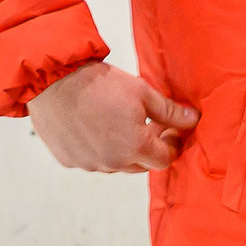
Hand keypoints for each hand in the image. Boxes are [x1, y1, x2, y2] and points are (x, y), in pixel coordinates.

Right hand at [27, 60, 197, 173]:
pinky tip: (94, 125)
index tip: (170, 129)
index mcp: (135, 147)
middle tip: (149, 123)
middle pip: (141, 165)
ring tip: (119, 122)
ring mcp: (89, 164)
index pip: (165, 159)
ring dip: (123, 149)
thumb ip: (170, 111)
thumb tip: (193, 119)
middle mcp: (113, 162)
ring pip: (116, 163)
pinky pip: (91, 160)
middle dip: (149, 147)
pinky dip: (98, 148)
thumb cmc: (98, 83)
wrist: (52, 80)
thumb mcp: (141, 91)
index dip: (172, 144)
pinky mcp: (69, 160)